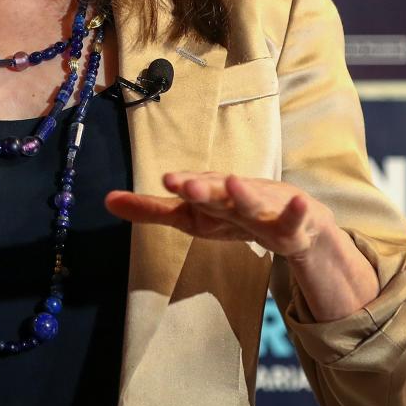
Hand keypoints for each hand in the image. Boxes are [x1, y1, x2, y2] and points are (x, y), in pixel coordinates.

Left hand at [104, 170, 335, 259]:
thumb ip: (152, 210)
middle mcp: (233, 197)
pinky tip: (300, 201)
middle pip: (216, 194)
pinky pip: (293, 219)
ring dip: (243, 193)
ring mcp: (263, 210)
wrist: (293, 221)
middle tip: (183, 183)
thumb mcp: (191, 217)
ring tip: (231, 181)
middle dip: (201, 188)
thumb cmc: (233, 214)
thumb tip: (105, 199)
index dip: (181, 185)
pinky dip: (297, 210)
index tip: (166, 179)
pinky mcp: (289, 226)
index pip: (191, 191)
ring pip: (251, 203)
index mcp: (209, 197)